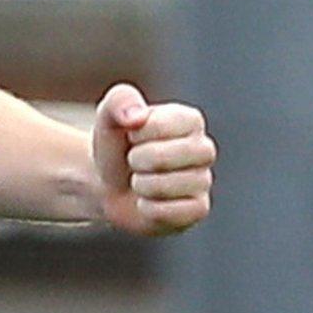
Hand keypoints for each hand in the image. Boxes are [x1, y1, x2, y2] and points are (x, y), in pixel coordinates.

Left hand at [92, 83, 216, 236]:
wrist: (108, 184)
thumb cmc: (116, 145)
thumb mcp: (109, 115)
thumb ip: (121, 100)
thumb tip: (137, 117)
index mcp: (189, 120)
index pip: (162, 125)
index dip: (137, 133)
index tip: (132, 135)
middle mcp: (203, 149)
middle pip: (168, 157)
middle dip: (138, 159)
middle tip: (133, 160)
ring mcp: (204, 180)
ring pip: (168, 186)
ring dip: (141, 185)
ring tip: (139, 180)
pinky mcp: (199, 209)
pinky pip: (172, 212)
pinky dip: (149, 208)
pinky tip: (147, 202)